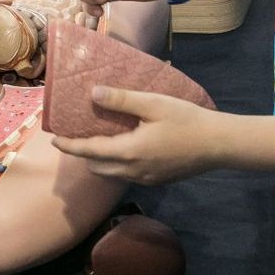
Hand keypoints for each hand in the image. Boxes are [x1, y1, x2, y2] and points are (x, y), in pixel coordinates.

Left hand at [51, 86, 225, 184]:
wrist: (220, 145)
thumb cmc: (187, 121)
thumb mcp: (153, 104)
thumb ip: (121, 100)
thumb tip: (92, 94)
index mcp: (128, 152)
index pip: (89, 151)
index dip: (69, 145)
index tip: (54, 139)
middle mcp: (133, 170)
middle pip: (96, 166)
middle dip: (82, 154)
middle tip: (76, 136)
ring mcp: (145, 179)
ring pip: (111, 173)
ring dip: (99, 161)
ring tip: (97, 140)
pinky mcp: (156, 180)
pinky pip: (126, 175)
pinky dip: (116, 164)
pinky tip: (123, 148)